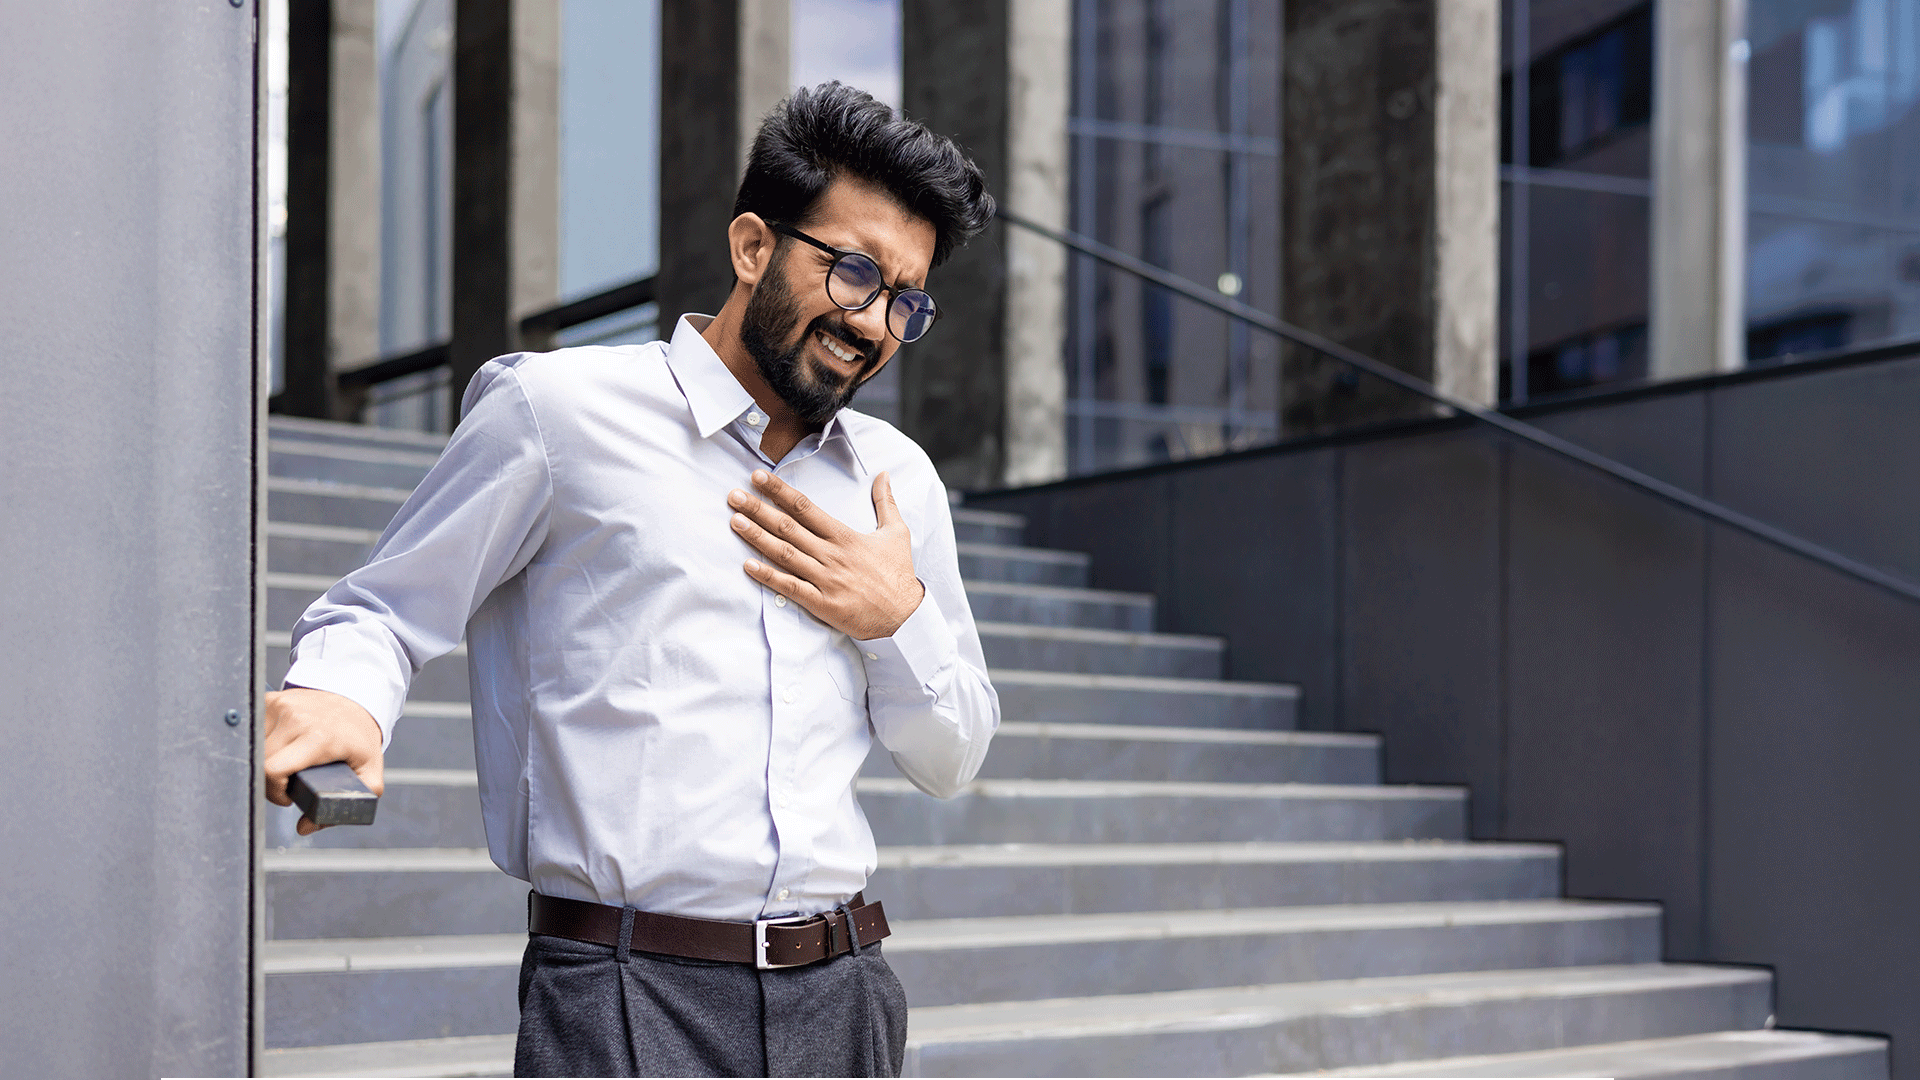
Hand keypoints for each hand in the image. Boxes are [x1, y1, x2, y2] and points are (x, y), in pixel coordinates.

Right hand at [264, 687, 384, 835]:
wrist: (357, 701)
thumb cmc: (359, 739)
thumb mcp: (369, 772)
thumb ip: (349, 805)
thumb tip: (305, 827)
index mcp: (319, 738)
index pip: (272, 770)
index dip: (275, 791)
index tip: (288, 795)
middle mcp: (298, 718)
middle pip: (260, 763)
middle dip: (270, 781)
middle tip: (288, 783)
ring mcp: (282, 706)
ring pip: (253, 746)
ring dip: (264, 760)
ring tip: (285, 762)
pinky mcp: (271, 699)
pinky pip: (253, 729)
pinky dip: (261, 742)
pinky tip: (278, 746)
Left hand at [728, 470, 924, 639]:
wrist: (905, 616)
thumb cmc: (898, 575)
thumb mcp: (896, 533)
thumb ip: (886, 502)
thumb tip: (884, 474)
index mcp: (844, 536)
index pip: (805, 508)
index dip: (779, 491)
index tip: (758, 477)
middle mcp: (831, 555)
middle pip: (788, 527)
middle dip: (758, 509)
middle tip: (733, 495)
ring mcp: (825, 579)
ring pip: (785, 554)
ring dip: (757, 537)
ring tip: (734, 521)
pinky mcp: (822, 603)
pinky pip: (790, 587)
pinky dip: (768, 576)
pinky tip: (748, 566)